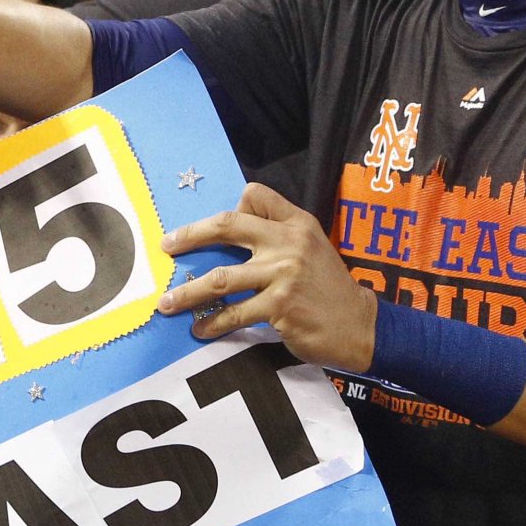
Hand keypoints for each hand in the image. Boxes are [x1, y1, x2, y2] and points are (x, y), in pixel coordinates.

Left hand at [156, 183, 379, 371]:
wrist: (359, 325)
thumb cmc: (327, 287)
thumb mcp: (311, 247)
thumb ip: (278, 233)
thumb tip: (231, 223)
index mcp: (296, 223)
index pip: (255, 196)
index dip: (229, 207)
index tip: (207, 229)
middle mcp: (289, 243)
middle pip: (227, 226)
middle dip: (190, 236)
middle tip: (166, 246)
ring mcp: (283, 276)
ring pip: (221, 279)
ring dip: (188, 292)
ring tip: (167, 303)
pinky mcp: (279, 308)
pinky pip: (234, 315)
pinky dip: (212, 324)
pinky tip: (199, 329)